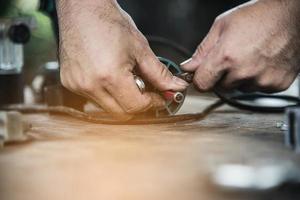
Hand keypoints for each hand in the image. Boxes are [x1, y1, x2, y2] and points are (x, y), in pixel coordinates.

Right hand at [56, 0, 187, 117]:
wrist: (82, 9)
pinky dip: (106, 93)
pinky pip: (93, 99)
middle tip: (146, 90)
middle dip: (138, 104)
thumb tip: (175, 87)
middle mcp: (90, 85)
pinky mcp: (69, 83)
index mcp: (110, 76)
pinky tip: (110, 77)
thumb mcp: (140, 48)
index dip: (152, 103)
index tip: (158, 97)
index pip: (135, 106)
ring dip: (121, 100)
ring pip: (107, 108)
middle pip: (121, 113)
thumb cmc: (108, 22)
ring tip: (126, 79)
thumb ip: (159, 74)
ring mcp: (77, 85)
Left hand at [181, 0, 299, 92]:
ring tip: (250, 57)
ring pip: (239, 88)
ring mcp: (262, 80)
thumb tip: (188, 67)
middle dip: (222, 75)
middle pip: (220, 87)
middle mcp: (244, 72)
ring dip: (240, 77)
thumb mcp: (222, 26)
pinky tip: (262, 62)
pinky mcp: (276, 85)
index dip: (201, 78)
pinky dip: (257, 79)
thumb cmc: (259, 16)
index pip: (202, 84)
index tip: (204, 74)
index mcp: (226, 57)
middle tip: (233, 58)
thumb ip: (202, 51)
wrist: (293, 16)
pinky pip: (258, 89)